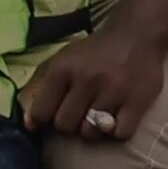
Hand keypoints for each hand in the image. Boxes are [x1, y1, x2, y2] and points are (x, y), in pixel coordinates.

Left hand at [21, 30, 165, 141]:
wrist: (137, 34)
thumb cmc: (94, 52)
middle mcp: (85, 80)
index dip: (45, 119)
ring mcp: (113, 91)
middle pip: (65, 125)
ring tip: (98, 117)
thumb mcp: (62, 60)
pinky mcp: (137, 101)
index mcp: (62, 69)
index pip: (41, 112)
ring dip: (92, 130)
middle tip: (79, 114)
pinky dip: (117, 132)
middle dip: (69, 125)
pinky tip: (117, 119)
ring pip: (90, 133)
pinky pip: (120, 134)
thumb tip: (29, 126)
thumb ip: (40, 89)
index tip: (54, 115)